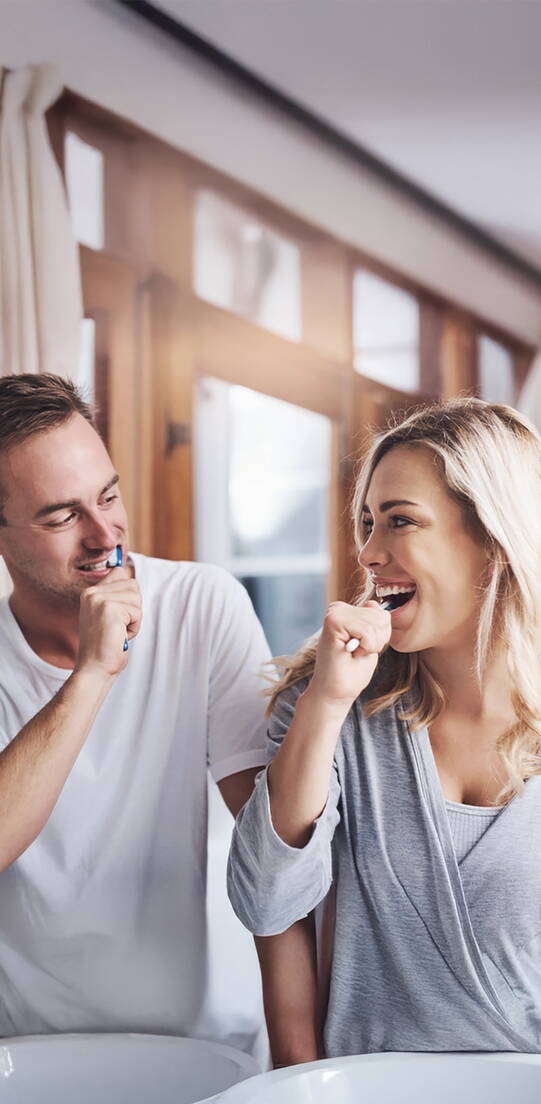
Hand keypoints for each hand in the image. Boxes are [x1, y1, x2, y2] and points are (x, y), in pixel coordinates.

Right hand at [75, 567, 141, 677]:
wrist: (94, 668)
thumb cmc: (105, 646)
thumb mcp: (108, 616)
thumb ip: (116, 596)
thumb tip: (128, 575)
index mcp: (90, 593)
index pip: (119, 572)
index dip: (128, 590)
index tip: (121, 611)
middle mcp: (92, 593)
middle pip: (132, 584)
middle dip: (133, 607)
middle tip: (118, 626)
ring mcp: (99, 599)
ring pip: (136, 598)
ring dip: (134, 618)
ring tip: (118, 632)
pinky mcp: (109, 609)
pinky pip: (137, 612)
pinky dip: (134, 627)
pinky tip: (120, 636)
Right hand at [308, 600, 390, 714]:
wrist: (334, 693)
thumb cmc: (351, 672)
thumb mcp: (370, 643)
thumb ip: (372, 622)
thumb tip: (372, 603)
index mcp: (346, 612)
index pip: (382, 615)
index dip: (379, 638)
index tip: (361, 649)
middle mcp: (339, 608)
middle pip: (382, 617)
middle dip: (377, 640)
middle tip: (356, 653)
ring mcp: (335, 612)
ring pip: (377, 623)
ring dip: (371, 645)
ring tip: (352, 653)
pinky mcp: (333, 621)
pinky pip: (368, 631)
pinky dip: (366, 646)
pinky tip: (349, 652)